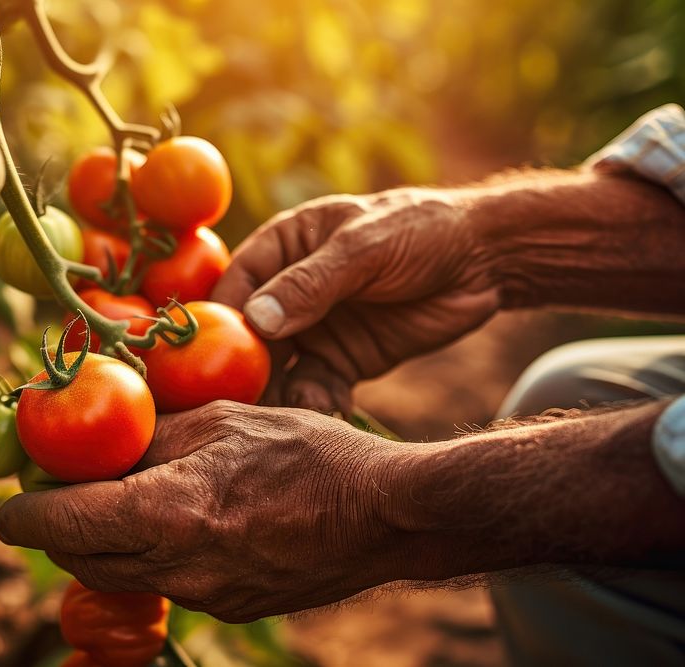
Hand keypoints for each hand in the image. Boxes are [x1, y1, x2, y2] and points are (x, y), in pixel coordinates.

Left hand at [0, 401, 404, 622]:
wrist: (384, 515)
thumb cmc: (311, 454)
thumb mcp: (225, 421)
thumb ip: (152, 438)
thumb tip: (99, 445)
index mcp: (170, 513)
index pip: (62, 526)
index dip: (23, 515)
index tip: (12, 501)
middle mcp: (179, 567)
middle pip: (81, 560)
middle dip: (58, 529)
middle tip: (62, 489)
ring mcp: (205, 596)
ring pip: (119, 576)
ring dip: (100, 543)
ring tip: (115, 499)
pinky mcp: (228, 606)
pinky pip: (164, 584)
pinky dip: (147, 555)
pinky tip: (173, 519)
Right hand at [212, 190, 499, 412]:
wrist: (483, 260)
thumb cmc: (420, 230)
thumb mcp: (364, 248)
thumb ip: (311, 284)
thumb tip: (255, 320)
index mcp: (282, 248)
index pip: (235, 287)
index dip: (220, 323)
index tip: (213, 360)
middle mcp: (287, 291)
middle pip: (248, 337)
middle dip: (243, 372)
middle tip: (238, 406)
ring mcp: (312, 329)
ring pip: (277, 370)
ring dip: (277, 396)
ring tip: (284, 420)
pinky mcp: (341, 361)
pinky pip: (315, 389)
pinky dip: (315, 406)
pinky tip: (324, 418)